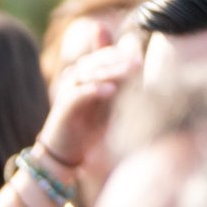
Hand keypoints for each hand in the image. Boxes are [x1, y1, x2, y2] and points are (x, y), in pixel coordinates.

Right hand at [34, 39, 140, 181]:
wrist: (66, 153)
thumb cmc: (90, 129)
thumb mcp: (110, 106)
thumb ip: (122, 86)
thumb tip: (143, 73)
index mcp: (85, 74)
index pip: (104, 55)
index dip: (121, 54)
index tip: (141, 57)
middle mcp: (74, 79)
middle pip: (96, 61)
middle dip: (119, 60)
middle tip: (139, 62)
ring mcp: (67, 92)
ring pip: (88, 73)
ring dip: (111, 71)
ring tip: (131, 71)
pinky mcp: (63, 108)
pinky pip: (78, 94)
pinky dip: (95, 90)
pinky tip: (112, 90)